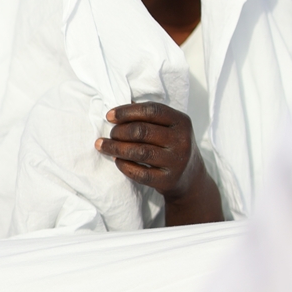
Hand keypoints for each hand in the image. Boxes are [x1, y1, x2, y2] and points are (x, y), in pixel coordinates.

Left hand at [96, 102, 222, 224]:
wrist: (189, 177)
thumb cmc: (170, 145)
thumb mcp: (168, 126)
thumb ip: (147, 116)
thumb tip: (116, 111)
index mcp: (181, 122)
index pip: (152, 110)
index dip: (127, 111)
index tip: (109, 116)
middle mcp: (182, 141)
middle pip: (142, 131)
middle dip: (119, 131)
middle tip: (110, 134)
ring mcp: (176, 162)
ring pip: (139, 152)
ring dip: (116, 148)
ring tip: (102, 145)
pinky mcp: (168, 180)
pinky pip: (140, 173)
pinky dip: (124, 166)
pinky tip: (117, 160)